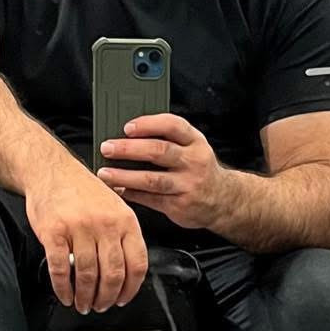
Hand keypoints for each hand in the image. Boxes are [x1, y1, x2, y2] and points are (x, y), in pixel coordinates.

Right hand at [25, 159, 147, 313]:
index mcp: (125, 220)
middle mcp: (105, 224)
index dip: (131, 289)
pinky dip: (63, 288)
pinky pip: (61, 269)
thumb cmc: (81, 189)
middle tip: (101, 306)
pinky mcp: (54, 233)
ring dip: (85, 297)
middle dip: (107, 298)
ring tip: (83, 303)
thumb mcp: (115, 205)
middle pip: (113, 274)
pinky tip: (65, 294)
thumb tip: (130, 271)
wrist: (51, 170)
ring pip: (88, 275)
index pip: (137, 263)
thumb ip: (124, 233)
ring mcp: (79, 228)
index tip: (124, 299)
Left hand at [96, 114, 228, 229]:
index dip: (148, 124)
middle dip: (129, 149)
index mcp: (195, 141)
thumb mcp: (192, 147)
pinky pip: (150, 199)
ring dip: (124, 176)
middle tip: (107, 148)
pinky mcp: (179, 205)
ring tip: (105, 173)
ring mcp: (187, 185)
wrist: (224, 199)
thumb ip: (167, 138)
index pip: (173, 126)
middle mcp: (193, 161)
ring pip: (152, 179)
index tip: (127, 127)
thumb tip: (127, 135)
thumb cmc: (198, 168)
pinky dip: (131, 194)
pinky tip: (118, 190)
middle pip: (159, 151)